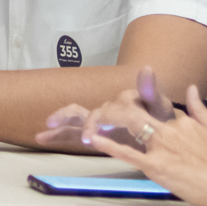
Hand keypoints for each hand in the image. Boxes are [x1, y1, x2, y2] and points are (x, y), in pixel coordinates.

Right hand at [35, 64, 177, 149]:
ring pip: (75, 118)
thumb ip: (150, 90)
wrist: (165, 131)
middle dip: (72, 120)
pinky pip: (75, 131)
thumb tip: (146, 68)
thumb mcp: (160, 106)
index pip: (105, 109)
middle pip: (84, 111)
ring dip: (60, 122)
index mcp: (120, 101)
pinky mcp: (96, 133)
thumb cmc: (162, 118)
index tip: (91, 136)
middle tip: (67, 130)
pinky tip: (41, 137)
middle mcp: (106, 108)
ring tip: (42, 132)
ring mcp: (100, 120)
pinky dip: (59, 134)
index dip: (97, 123)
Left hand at [80, 84, 206, 205]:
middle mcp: (168, 129)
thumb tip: (191, 88)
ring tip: (89, 122)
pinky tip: (93, 138)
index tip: (123, 109)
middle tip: (100, 113)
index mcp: (181, 121)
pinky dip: (109, 143)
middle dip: (113, 109)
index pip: (152, 107)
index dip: (136, 106)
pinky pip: (128, 153)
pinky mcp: (156, 166)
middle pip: (134, 109)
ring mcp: (161, 146)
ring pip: (129, 125)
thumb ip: (198, 107)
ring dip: (107, 120)